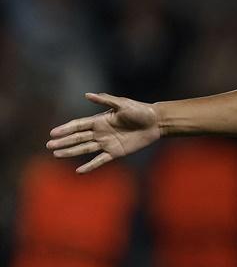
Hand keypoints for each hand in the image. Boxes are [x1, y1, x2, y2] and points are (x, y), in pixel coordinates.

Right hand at [46, 93, 161, 172]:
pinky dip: (90, 166)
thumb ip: (105, 100)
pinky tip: (79, 171)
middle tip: (49, 146)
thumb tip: (87, 95)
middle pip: (78, 138)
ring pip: (85, 149)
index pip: (78, 125)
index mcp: (100, 120)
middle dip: (63, 142)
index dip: (65, 129)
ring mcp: (107, 143)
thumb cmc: (140, 110)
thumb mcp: (123, 104)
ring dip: (71, 152)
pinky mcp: (116, 152)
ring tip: (56, 155)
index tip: (52, 133)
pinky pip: (100, 160)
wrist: (156, 122)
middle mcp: (100, 132)